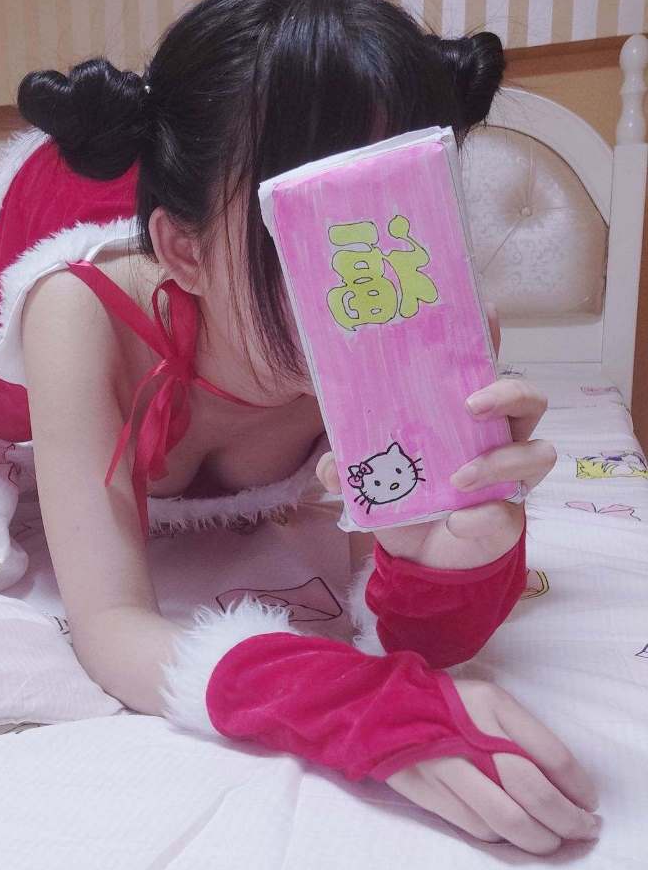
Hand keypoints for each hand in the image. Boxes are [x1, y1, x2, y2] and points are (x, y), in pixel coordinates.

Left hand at [317, 303, 556, 568]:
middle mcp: (498, 436)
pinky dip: (480, 516)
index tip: (488, 313)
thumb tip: (330, 465)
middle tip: (470, 404)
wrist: (421, 556)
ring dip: (499, 462)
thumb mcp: (371, 479)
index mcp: (465, 415)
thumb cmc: (406, 498)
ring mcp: (510, 475)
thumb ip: (348, 468)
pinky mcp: (510, 514)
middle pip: (531, 398)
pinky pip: (507, 510)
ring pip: (538, 452)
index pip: (484, 368)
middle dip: (509, 393)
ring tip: (458, 478)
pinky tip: (456, 521)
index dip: (491, 338)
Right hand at [387, 675, 600, 852]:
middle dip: (567, 820)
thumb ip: (527, 736)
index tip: (590, 803)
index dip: (578, 787)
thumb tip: (568, 786)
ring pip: (507, 821)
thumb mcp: (492, 702)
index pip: (551, 756)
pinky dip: (504, 838)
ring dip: (540, 839)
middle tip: (584, 831)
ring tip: (555, 840)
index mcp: (491, 706)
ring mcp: (446, 769)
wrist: (382, 712)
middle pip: (532, 793)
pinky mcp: (430, 795)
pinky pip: (479, 829)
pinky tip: (514, 832)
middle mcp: (469, 738)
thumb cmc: (450, 707)